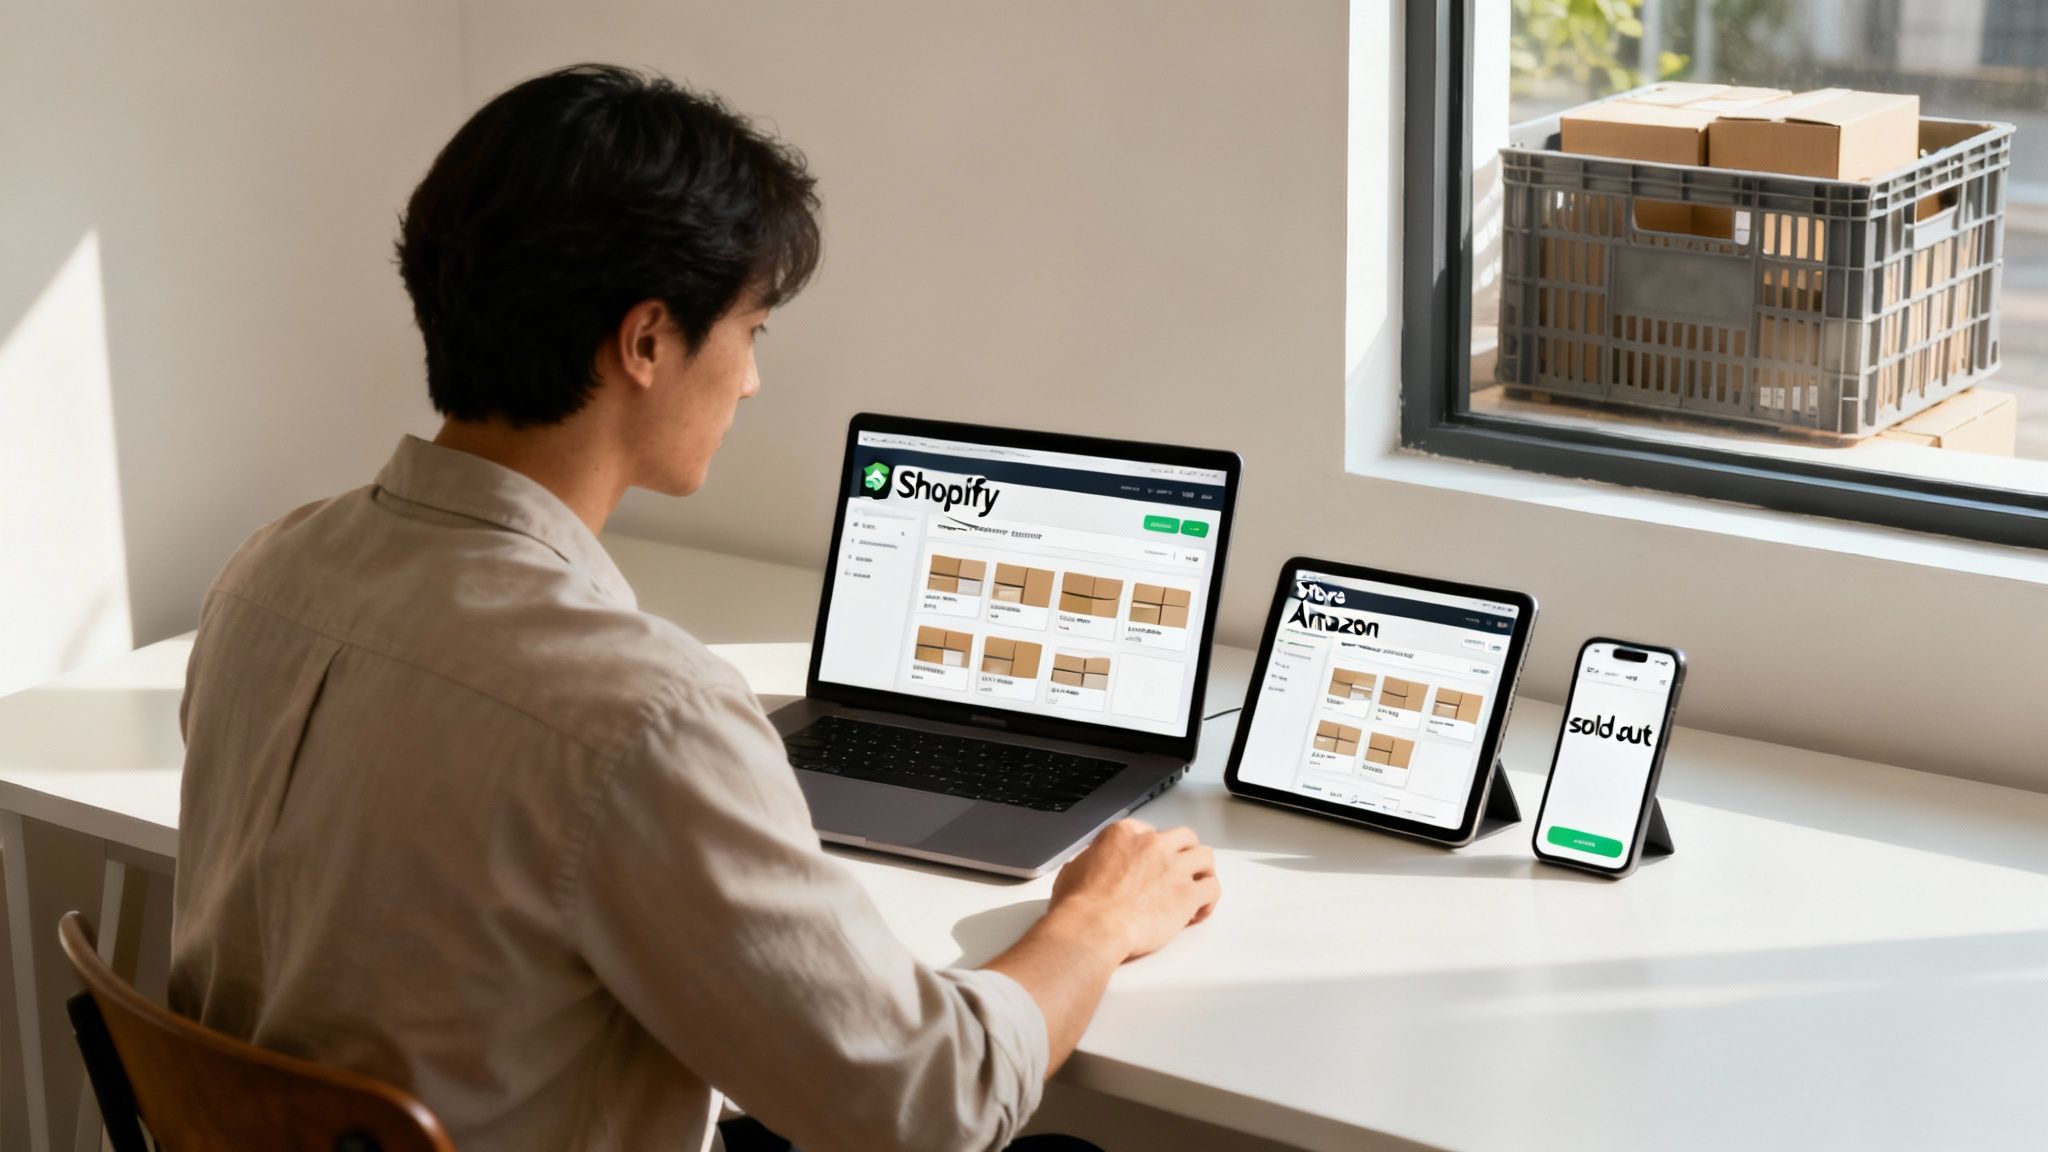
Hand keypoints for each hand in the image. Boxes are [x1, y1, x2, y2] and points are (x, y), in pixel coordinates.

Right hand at [1048, 820, 1218, 961]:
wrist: (1092, 928)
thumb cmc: (1080, 906)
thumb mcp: (1073, 870)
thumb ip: (1089, 861)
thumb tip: (1088, 865)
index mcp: (1124, 834)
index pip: (1149, 830)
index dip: (1152, 849)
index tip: (1151, 862)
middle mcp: (1153, 844)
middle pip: (1183, 837)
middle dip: (1183, 853)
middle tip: (1179, 870)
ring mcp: (1173, 867)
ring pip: (1204, 857)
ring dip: (1202, 871)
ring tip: (1196, 887)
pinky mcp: (1187, 894)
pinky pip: (1212, 888)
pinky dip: (1209, 899)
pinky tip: (1199, 911)